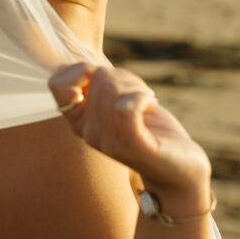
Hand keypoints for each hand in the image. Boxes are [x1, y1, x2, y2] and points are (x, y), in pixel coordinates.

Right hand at [49, 63, 210, 198]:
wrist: (182, 170)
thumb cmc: (152, 131)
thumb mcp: (118, 102)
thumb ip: (95, 86)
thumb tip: (59, 68)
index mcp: (80, 122)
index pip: (58, 85)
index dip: (80, 69)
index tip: (105, 78)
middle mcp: (90, 134)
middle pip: (97, 78)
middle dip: (124, 77)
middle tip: (140, 96)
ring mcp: (110, 142)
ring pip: (113, 89)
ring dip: (137, 86)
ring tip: (148, 102)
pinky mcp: (134, 147)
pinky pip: (126, 107)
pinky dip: (143, 97)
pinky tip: (153, 103)